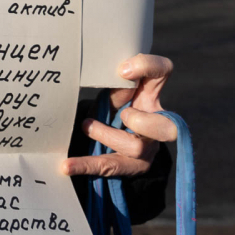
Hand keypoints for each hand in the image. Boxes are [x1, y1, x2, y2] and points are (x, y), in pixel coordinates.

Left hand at [62, 54, 177, 177]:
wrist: (107, 143)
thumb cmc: (112, 111)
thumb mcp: (113, 95)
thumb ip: (118, 87)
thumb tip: (119, 75)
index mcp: (151, 96)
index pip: (163, 72)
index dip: (149, 67)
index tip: (122, 70)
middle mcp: (158, 124)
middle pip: (168, 127)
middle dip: (142, 121)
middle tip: (123, 114)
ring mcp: (148, 149)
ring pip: (135, 147)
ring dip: (105, 134)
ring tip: (86, 126)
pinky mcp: (131, 167)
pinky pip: (108, 167)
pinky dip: (85, 165)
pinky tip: (66, 166)